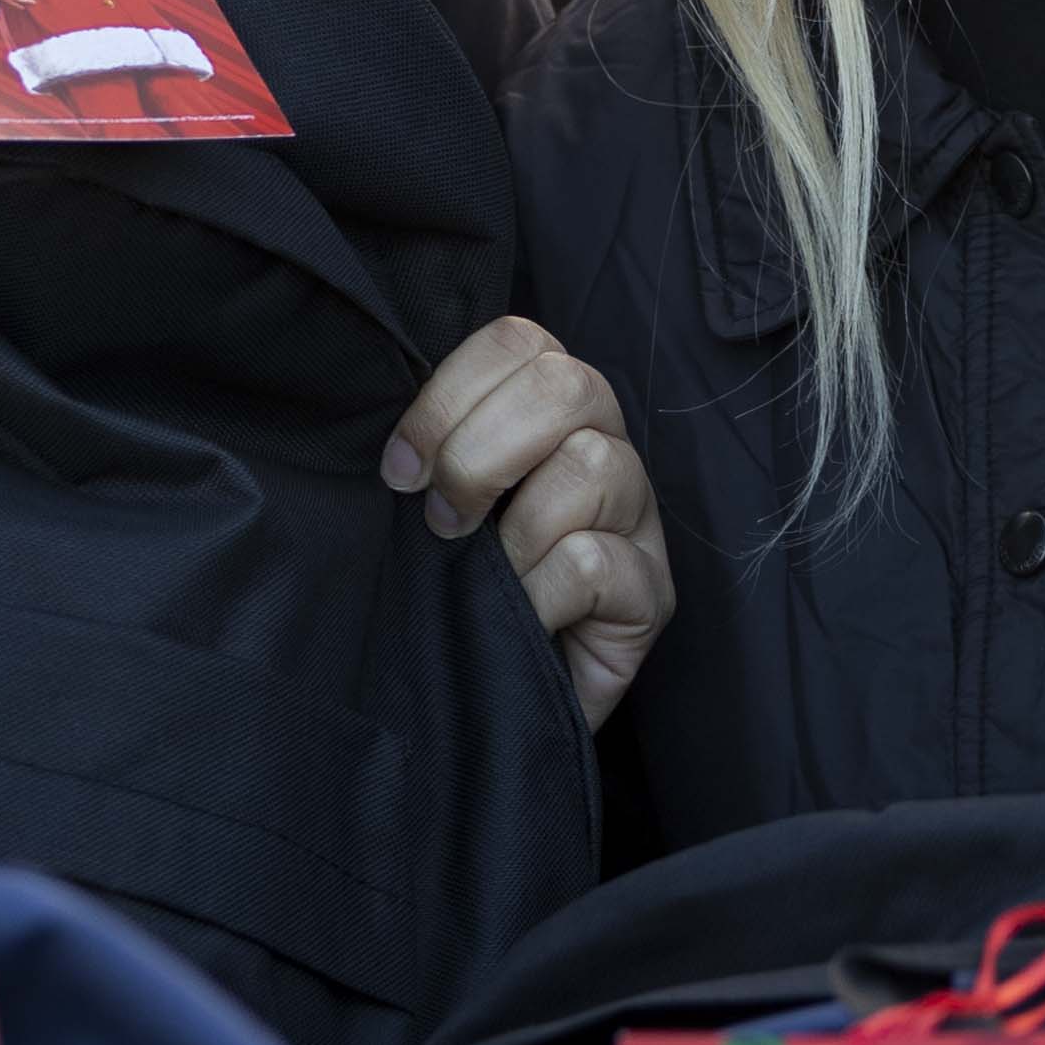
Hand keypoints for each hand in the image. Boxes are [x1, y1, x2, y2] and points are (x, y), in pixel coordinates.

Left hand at [384, 311, 671, 733]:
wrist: (497, 701)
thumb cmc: (463, 593)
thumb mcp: (440, 507)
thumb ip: (429, 453)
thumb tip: (391, 447)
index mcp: (550, 410)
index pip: (519, 342)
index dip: (449, 395)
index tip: (400, 470)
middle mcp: (607, 447)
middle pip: (566, 385)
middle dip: (480, 452)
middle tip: (442, 521)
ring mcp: (639, 519)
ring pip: (592, 465)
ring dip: (514, 530)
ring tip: (486, 577)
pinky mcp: (653, 593)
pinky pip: (594, 561)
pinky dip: (539, 591)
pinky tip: (522, 619)